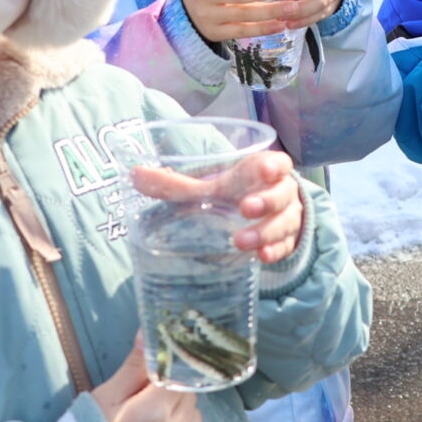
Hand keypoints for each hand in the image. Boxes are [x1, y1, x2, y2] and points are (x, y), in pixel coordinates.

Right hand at [92, 339, 210, 421]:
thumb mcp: (107, 396)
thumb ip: (136, 365)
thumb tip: (151, 331)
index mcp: (153, 412)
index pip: (179, 375)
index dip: (167, 371)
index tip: (155, 373)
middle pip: (188, 395)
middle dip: (170, 393)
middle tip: (143, 404)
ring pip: (196, 417)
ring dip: (180, 415)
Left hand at [129, 150, 303, 263]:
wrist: (264, 217)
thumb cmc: (234, 195)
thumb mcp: (208, 188)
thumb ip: (175, 184)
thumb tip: (135, 174)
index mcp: (262, 171)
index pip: (276, 163)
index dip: (272, 165)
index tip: (264, 170)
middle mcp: (280, 192)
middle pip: (282, 194)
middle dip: (266, 201)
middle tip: (246, 208)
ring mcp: (286, 218)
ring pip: (284, 222)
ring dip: (265, 231)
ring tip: (242, 242)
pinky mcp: (286, 241)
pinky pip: (285, 246)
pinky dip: (275, 251)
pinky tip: (262, 257)